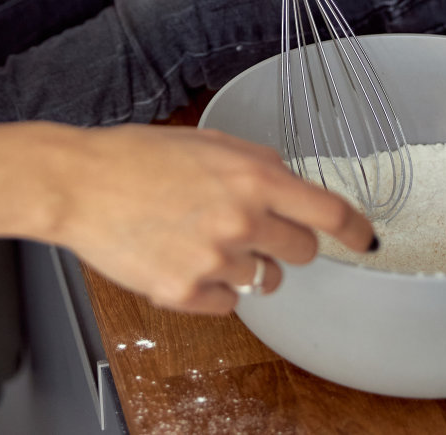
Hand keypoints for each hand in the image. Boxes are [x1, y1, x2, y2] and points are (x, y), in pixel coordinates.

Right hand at [51, 125, 373, 314]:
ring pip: (263, 280)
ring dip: (244, 265)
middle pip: (303, 252)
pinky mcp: (186, 293)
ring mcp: (216, 262)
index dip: (355, 230)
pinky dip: (211, 288)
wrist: (79, 184)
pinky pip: (226, 304)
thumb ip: (258, 164)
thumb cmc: (136, 157)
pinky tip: (181, 258)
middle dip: (286, 242)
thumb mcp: (209, 141)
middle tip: (251, 230)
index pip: (330, 212)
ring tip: (201, 239)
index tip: (366, 240)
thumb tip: (290, 187)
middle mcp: (243, 221)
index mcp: (255, 177)